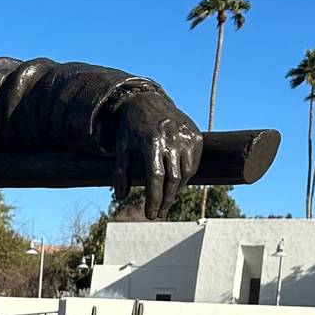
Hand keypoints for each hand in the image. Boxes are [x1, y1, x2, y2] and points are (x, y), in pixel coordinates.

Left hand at [111, 88, 202, 218]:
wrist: (146, 100)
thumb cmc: (130, 127)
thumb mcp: (121, 148)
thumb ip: (120, 172)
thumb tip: (120, 198)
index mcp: (151, 142)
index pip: (155, 178)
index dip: (154, 199)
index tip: (150, 215)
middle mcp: (171, 138)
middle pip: (173, 179)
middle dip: (166, 200)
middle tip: (158, 214)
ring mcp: (186, 135)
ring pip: (186, 173)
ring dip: (176, 190)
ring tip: (165, 200)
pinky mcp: (195, 134)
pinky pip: (194, 162)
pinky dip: (186, 175)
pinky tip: (175, 183)